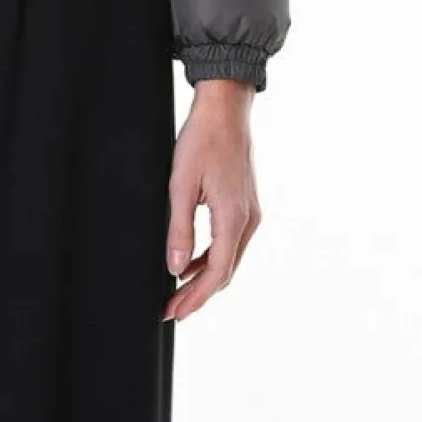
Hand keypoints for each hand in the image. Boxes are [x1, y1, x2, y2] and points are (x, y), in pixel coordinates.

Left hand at [164, 79, 261, 321]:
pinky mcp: (246, 204)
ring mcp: (250, 212)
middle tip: (171, 309)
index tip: (173, 312)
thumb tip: (176, 269)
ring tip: (177, 290)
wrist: (226, 109)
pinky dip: (212, 256)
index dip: (195, 297)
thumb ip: (179, 229)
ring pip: (229, 258)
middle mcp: (248, 221)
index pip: (217, 274)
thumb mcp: (181, 185)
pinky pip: (231, 241)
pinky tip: (192, 260)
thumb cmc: (202, 140)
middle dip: (198, 294)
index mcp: (234, 219)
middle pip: (225, 271)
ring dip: (205, 276)